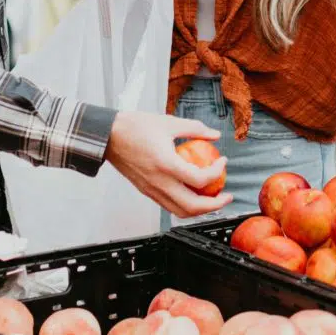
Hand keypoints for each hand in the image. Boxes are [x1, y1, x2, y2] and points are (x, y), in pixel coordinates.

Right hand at [105, 111, 233, 217]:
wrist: (108, 136)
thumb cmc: (135, 127)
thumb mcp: (168, 122)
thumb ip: (194, 128)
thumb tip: (214, 134)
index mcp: (166, 164)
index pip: (199, 179)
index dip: (217, 172)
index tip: (223, 162)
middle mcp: (159, 182)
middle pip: (192, 206)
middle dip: (215, 205)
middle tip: (227, 195)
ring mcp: (152, 190)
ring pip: (180, 212)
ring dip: (200, 210)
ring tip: (212, 199)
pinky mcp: (147, 192)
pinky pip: (170, 206)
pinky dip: (185, 206)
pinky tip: (193, 194)